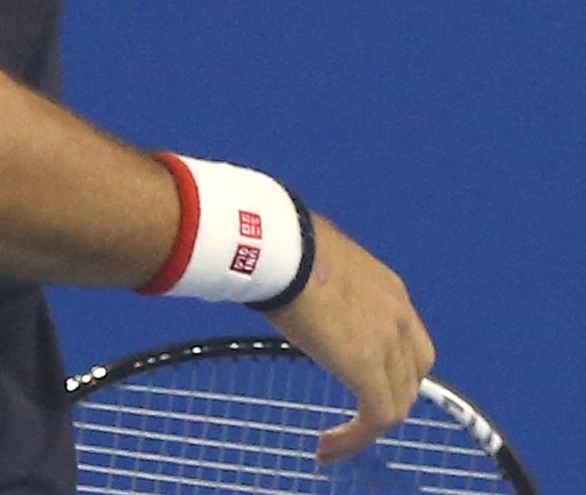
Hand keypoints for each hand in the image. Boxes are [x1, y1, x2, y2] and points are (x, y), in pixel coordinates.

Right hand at [261, 214, 433, 462]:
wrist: (281, 248)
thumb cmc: (282, 246)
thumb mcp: (314, 261)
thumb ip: (318, 281)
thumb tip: (288, 281)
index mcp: (388, 289)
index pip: (407, 341)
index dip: (389, 367)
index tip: (355, 379)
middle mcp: (399, 317)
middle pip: (411, 375)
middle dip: (384, 399)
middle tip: (352, 417)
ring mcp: (388, 344)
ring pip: (396, 403)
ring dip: (367, 428)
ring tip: (334, 443)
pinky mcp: (368, 370)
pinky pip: (377, 417)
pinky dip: (355, 439)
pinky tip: (327, 447)